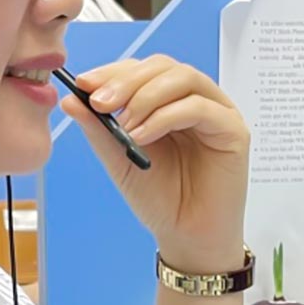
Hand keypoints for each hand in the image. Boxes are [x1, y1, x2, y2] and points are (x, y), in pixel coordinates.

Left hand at [63, 55, 248, 271]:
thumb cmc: (160, 198)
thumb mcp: (119, 160)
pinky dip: (166, 116)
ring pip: (183, 78)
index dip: (112, 72)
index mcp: (168, 102)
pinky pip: (199, 108)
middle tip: (100, 102)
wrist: (187, 237)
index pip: (141, 70)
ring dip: (146, 96)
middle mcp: (194, 100)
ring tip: (123, 124)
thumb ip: (99, 129)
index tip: (83, 84)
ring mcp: (217, 112)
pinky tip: (142, 136)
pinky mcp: (233, 130)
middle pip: (163, 67)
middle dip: (127, 81)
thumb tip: (70, 98)